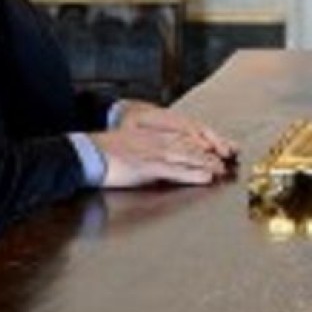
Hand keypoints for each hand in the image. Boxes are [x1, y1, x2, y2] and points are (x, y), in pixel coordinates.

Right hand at [92, 100, 237, 188]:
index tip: (215, 147)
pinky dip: (193, 173)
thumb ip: (142, 149)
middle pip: (188, 144)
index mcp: (149, 134)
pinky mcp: (147, 166)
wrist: (83, 154)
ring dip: (207, 163)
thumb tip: (154, 159)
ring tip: (222, 169)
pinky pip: (175, 170)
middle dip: (209, 151)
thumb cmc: (99, 153)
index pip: (180, 136)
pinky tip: (206, 177)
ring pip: (187, 156)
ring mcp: (152, 153)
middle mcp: (154, 140)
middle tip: (228, 157)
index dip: (199, 142)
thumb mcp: (126, 146)